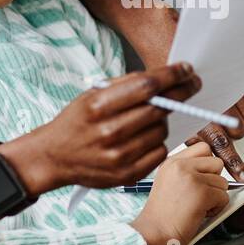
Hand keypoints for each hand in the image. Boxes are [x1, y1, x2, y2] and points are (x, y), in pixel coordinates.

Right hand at [13, 62, 201, 194]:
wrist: (53, 157)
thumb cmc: (76, 122)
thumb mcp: (92, 94)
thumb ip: (125, 84)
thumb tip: (162, 77)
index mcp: (98, 106)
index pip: (146, 86)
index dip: (172, 75)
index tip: (187, 69)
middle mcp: (109, 132)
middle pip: (159, 108)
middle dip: (180, 93)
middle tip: (190, 85)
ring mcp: (119, 156)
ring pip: (162, 130)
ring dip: (163, 120)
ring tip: (149, 118)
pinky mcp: (127, 175)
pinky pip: (160, 152)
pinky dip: (158, 141)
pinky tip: (144, 137)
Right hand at [130, 142, 230, 244]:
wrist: (153, 234)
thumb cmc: (160, 217)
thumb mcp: (167, 183)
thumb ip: (186, 172)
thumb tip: (211, 170)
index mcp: (171, 162)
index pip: (202, 148)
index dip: (207, 164)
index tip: (204, 178)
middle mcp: (180, 165)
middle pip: (216, 162)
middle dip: (214, 179)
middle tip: (201, 194)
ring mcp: (192, 178)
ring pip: (223, 182)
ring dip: (216, 197)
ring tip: (198, 207)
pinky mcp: (202, 193)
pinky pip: (224, 197)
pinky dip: (217, 209)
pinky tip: (200, 214)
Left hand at [184, 79, 243, 183]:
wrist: (172, 46)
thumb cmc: (176, 77)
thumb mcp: (178, 111)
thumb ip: (193, 133)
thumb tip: (204, 152)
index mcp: (200, 117)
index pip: (222, 148)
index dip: (235, 165)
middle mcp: (217, 105)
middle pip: (240, 132)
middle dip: (235, 130)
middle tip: (224, 119)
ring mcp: (232, 90)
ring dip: (243, 113)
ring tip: (228, 103)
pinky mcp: (242, 75)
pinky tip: (236, 90)